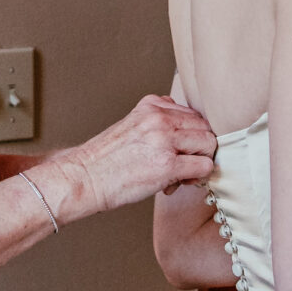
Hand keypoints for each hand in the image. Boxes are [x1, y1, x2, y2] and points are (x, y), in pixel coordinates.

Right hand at [38, 95, 216, 223]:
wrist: (82, 178)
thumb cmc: (104, 160)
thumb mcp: (131, 126)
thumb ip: (156, 120)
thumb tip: (183, 125)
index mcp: (151, 106)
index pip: (192, 114)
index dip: (190, 136)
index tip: (178, 151)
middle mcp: (159, 118)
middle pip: (204, 128)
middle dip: (198, 149)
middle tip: (181, 165)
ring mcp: (165, 140)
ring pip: (209, 145)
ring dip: (199, 162)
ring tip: (178, 175)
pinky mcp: (168, 165)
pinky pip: (204, 167)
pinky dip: (197, 177)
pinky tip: (176, 184)